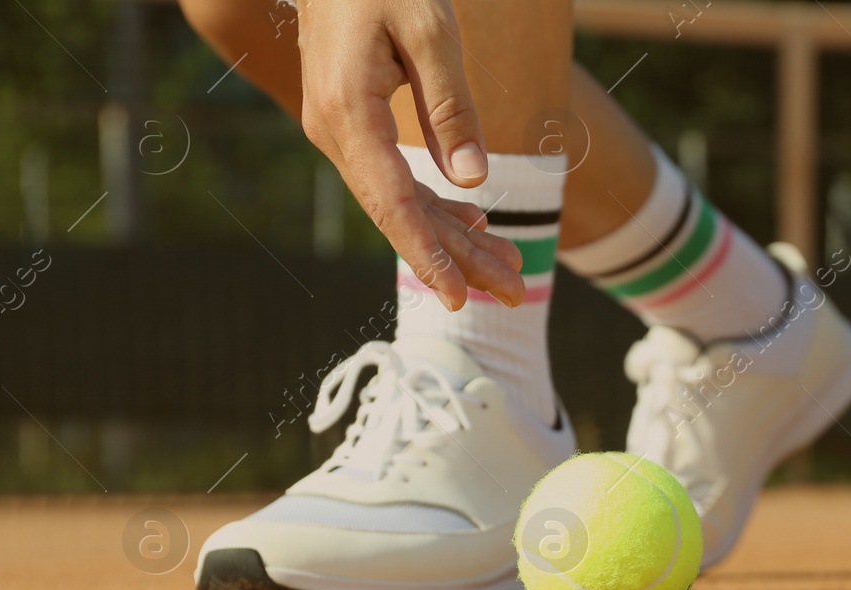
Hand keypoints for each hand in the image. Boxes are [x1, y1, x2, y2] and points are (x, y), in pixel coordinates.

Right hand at [295, 0, 523, 308]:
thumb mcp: (430, 31)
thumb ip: (449, 107)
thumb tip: (471, 181)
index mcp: (350, 113)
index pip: (393, 203)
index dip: (428, 254)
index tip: (460, 296)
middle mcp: (337, 131)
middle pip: (401, 213)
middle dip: (459, 258)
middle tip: (514, 292)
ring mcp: (342, 129)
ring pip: (401, 200)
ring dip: (455, 237)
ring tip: (508, 267)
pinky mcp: (353, 120)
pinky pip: (395, 176)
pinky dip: (436, 204)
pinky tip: (474, 225)